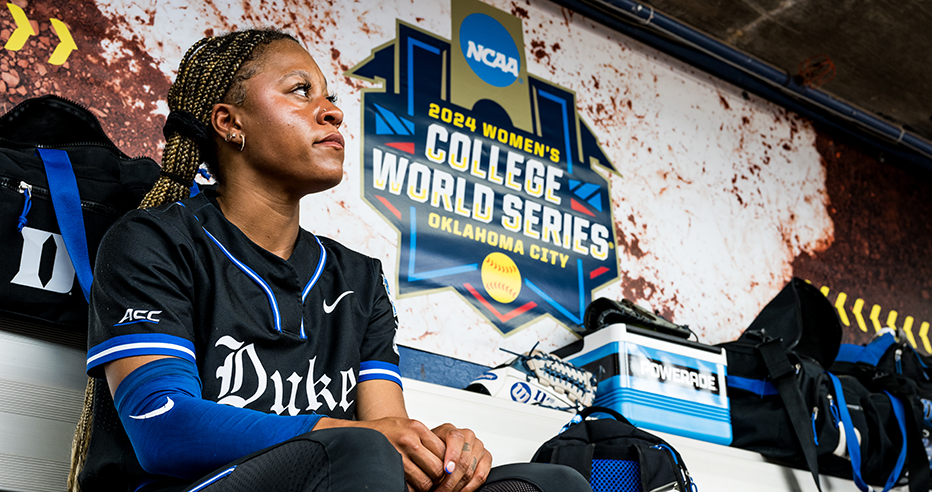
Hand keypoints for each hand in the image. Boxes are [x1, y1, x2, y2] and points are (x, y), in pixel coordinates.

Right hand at [319, 416, 446, 490]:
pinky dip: (411, 489)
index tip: (442, 471)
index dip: (445, 465)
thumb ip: (426, 439)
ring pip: (424, 481)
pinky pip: (408, 487)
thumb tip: (446, 459)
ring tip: (419, 483)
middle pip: (437, 469)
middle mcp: (408, 439)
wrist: (357, 435)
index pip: (444, 452)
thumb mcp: (408, 426)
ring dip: (424, 486)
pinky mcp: (389, 468)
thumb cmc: (384, 432)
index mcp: (417, 428)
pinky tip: (408, 484)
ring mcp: (398, 454)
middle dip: (436, 478)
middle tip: (432, 480)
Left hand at [430, 423, 491, 491]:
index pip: (455, 438)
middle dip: (451, 480)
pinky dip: (470, 487)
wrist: (437, 452)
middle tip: (440, 490)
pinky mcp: (486, 457)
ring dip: (458, 486)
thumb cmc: (431, 451)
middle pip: (464, 460)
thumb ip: (429, 455)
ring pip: (471, 470)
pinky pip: (481, 476)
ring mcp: (478, 446)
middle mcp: (467, 436)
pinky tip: (460, 491)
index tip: (446, 470)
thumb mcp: (425, 449)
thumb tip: (429, 469)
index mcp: (450, 430)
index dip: (452, 455)